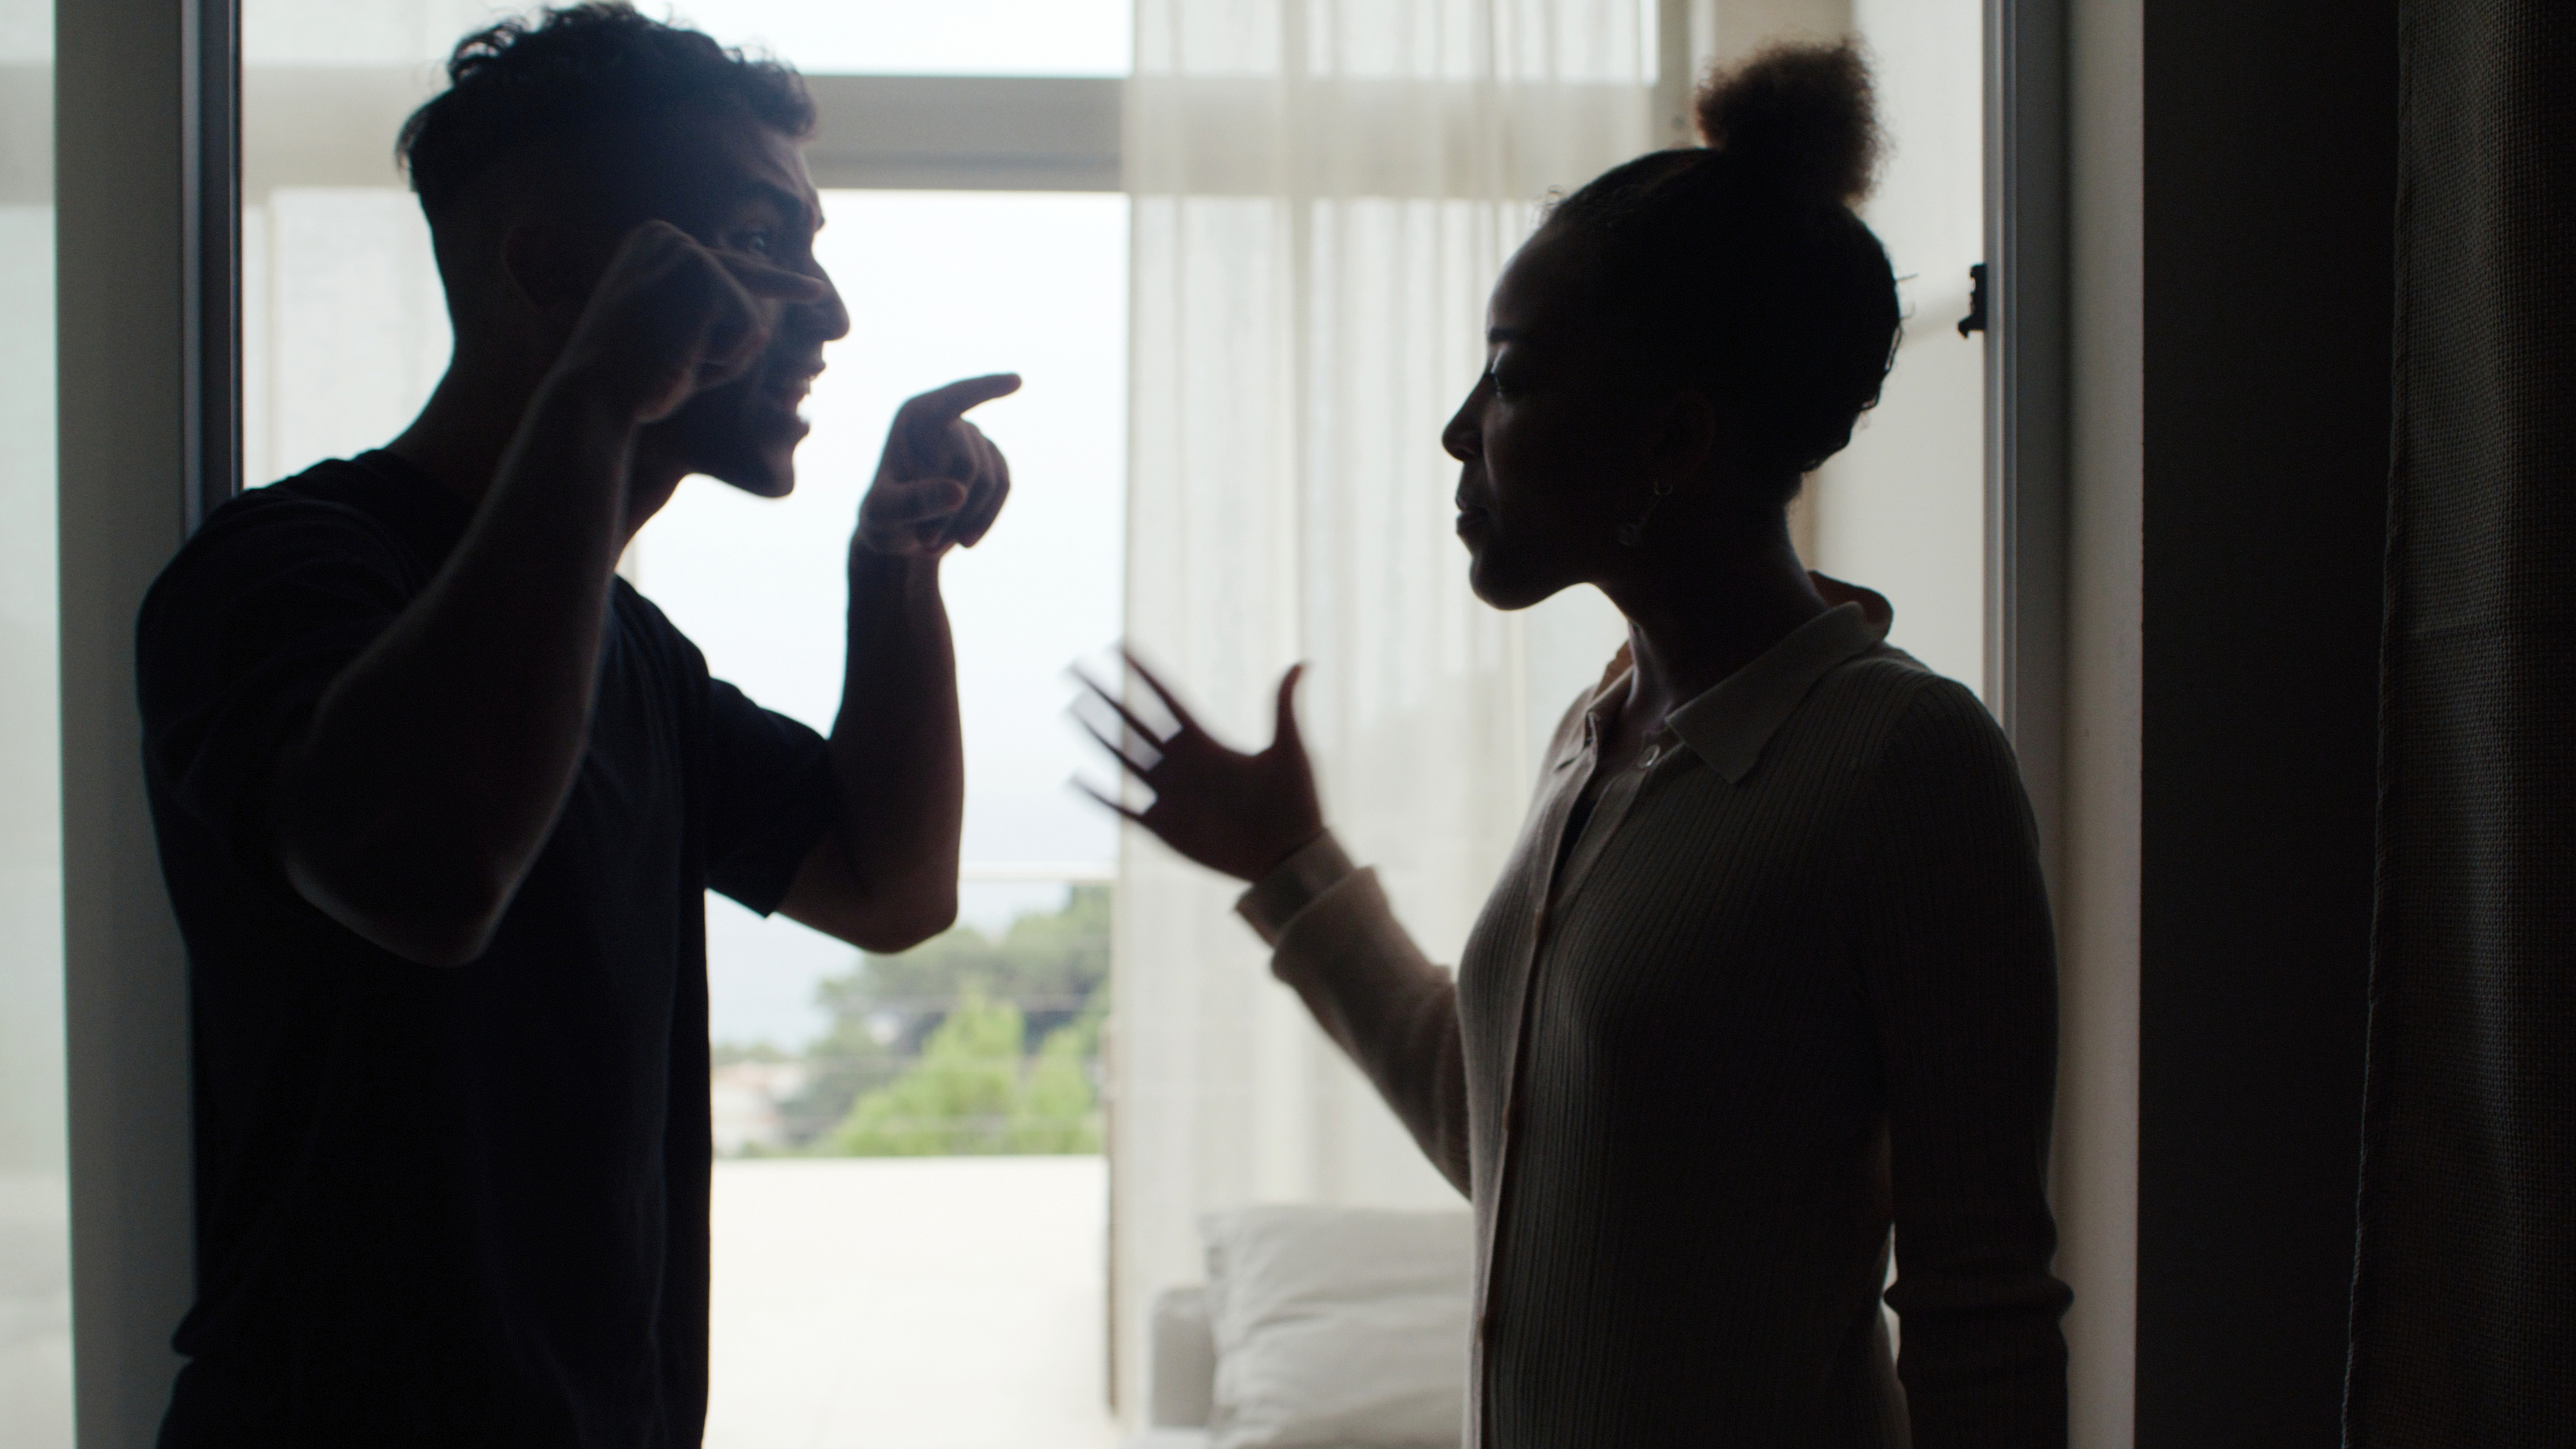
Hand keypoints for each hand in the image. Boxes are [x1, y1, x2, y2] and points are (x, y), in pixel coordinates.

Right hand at [553, 220, 828, 425]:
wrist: (594, 394)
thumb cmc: (629, 379)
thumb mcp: (663, 333)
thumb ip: (702, 314)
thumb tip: (754, 319)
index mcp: (649, 243)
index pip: (727, 264)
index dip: (777, 281)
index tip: (816, 287)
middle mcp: (667, 234)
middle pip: (749, 277)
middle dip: (790, 287)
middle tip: (817, 292)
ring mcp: (686, 252)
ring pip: (749, 313)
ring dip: (725, 353)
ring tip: (675, 359)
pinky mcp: (705, 277)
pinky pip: (750, 329)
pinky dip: (726, 358)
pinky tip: (683, 357)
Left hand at [853, 374, 1021, 558]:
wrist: (898, 534)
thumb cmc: (881, 519)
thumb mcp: (882, 515)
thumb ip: (912, 502)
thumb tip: (959, 493)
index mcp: (915, 416)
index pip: (955, 399)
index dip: (986, 389)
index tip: (1017, 382)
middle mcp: (946, 419)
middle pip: (966, 464)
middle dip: (949, 510)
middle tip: (925, 542)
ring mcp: (973, 438)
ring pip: (990, 479)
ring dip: (967, 520)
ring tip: (934, 545)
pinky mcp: (993, 461)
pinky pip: (1004, 487)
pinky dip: (986, 519)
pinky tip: (966, 540)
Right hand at [1074, 653, 1325, 882]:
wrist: (1290, 858)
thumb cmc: (1296, 803)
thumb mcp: (1291, 748)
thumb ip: (1284, 705)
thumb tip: (1302, 661)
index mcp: (1207, 743)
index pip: (1166, 699)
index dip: (1143, 673)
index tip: (1121, 647)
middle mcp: (1182, 766)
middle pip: (1133, 721)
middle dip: (1105, 695)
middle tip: (1076, 668)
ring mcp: (1170, 796)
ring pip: (1122, 758)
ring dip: (1096, 734)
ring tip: (1071, 708)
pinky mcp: (1163, 829)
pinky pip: (1123, 808)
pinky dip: (1098, 796)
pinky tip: (1074, 779)